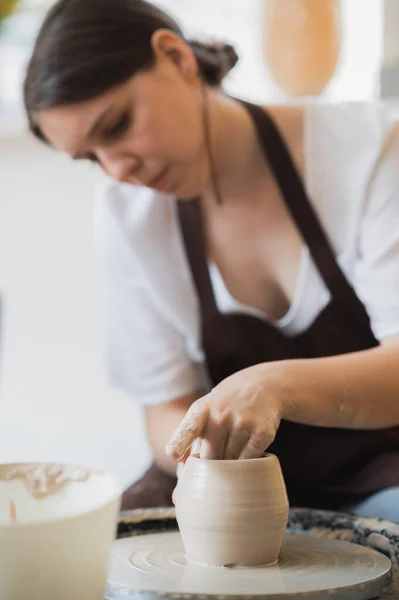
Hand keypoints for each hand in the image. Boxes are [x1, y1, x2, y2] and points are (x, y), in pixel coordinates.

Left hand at [166, 365, 283, 460]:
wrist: (263, 384)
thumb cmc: (226, 403)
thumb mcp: (204, 410)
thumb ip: (190, 437)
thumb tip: (181, 467)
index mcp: (202, 409)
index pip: (189, 428)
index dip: (179, 442)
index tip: (172, 454)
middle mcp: (221, 414)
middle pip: (210, 458)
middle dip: (212, 463)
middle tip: (219, 452)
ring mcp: (243, 422)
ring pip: (230, 461)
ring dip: (231, 462)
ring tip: (236, 443)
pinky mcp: (262, 432)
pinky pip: (249, 460)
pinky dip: (248, 460)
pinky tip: (249, 446)